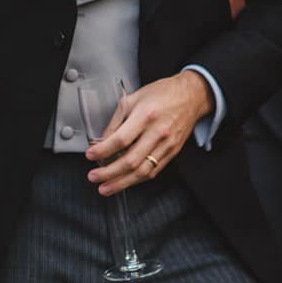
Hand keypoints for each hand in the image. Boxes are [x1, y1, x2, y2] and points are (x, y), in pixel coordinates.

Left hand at [85, 70, 213, 195]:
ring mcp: (167, 145)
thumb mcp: (133, 99)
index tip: (90, 155)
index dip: (103, 150)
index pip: (121, 139)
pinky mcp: (172, 153)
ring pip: (143, 171)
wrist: (191, 96)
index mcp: (146, 115)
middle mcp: (158, 132)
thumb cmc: (161, 94)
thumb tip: (102, 141)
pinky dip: (137, 179)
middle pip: (131, 160)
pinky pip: (153, 171)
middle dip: (109, 173)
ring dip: (122, 183)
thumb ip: (116, 121)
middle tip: (94, 177)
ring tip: (105, 188)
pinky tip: (125, 182)